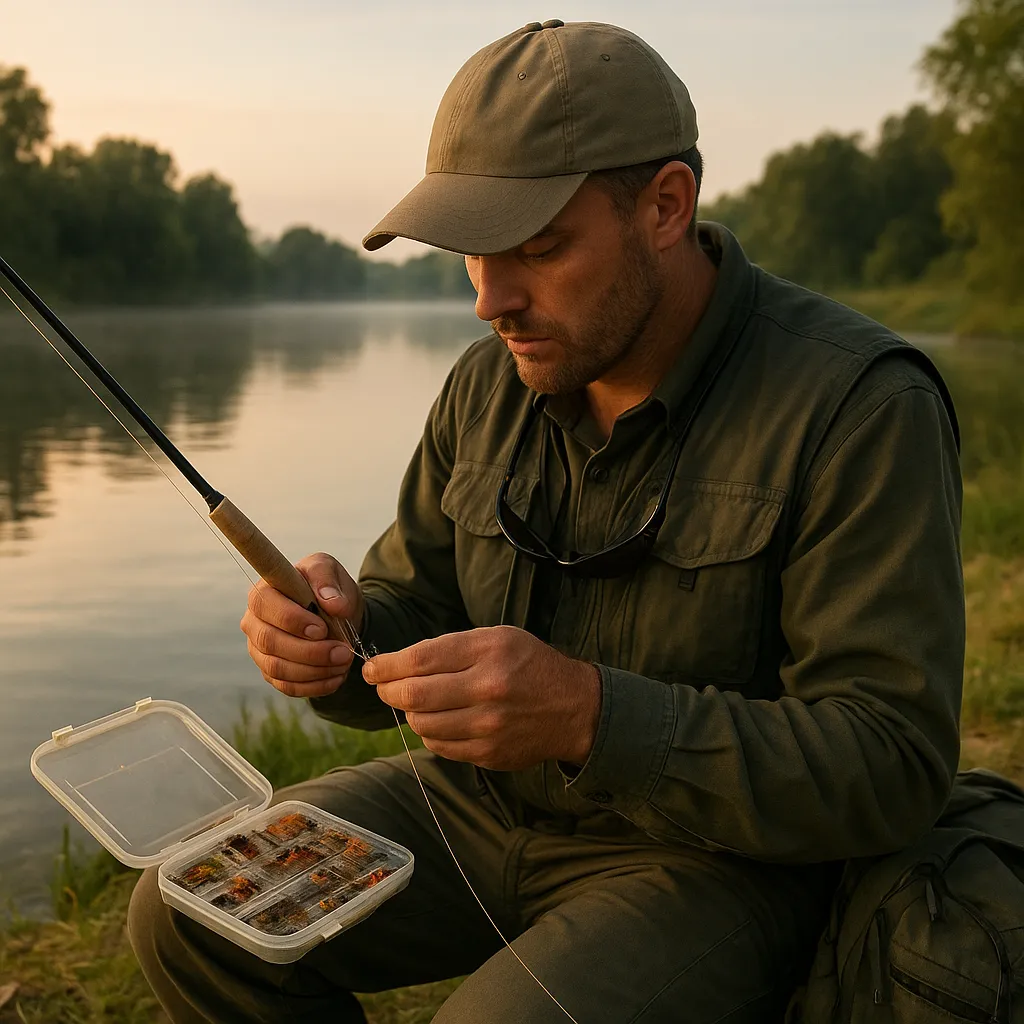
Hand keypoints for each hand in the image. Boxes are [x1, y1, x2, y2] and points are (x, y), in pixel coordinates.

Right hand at [241, 552, 363, 697]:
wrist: (337, 615)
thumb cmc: (326, 588)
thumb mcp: (329, 570)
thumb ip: (327, 579)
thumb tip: (333, 604)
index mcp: (263, 592)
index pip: (265, 606)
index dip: (292, 620)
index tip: (322, 628)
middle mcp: (254, 623)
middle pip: (270, 642)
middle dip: (310, 651)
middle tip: (343, 652)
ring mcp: (260, 650)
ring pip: (278, 668)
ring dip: (315, 670)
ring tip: (344, 662)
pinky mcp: (271, 672)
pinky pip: (287, 686)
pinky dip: (315, 685)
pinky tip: (336, 676)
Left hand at [362, 626, 600, 770]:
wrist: (574, 709)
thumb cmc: (529, 665)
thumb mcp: (497, 638)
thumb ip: (451, 647)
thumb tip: (399, 664)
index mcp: (489, 652)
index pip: (420, 659)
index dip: (386, 665)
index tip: (372, 668)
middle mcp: (488, 689)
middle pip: (413, 695)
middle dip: (388, 690)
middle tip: (383, 686)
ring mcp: (488, 726)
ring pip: (421, 724)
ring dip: (411, 712)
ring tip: (418, 702)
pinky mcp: (488, 754)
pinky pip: (439, 746)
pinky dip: (431, 733)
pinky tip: (441, 720)